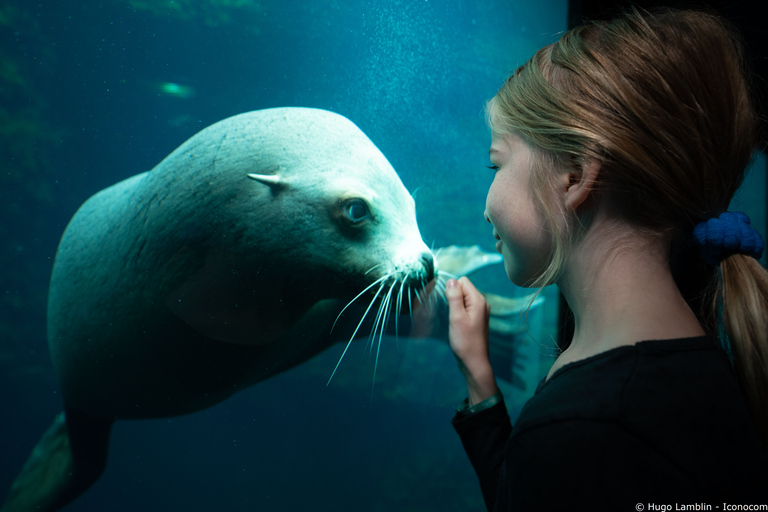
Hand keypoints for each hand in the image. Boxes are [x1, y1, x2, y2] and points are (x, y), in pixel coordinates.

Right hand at [445, 277, 497, 404]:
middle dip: (453, 298)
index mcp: (478, 300)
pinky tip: (457, 324)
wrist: (474, 362)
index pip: (462, 281)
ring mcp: (480, 311)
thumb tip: (451, 280)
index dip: (452, 291)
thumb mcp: (456, 317)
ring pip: (463, 298)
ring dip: (455, 306)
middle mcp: (481, 303)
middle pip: (463, 288)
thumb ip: (454, 297)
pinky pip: (465, 307)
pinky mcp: (476, 318)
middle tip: (453, 316)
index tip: (451, 306)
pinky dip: (458, 312)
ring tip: (455, 321)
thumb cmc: (465, 341)